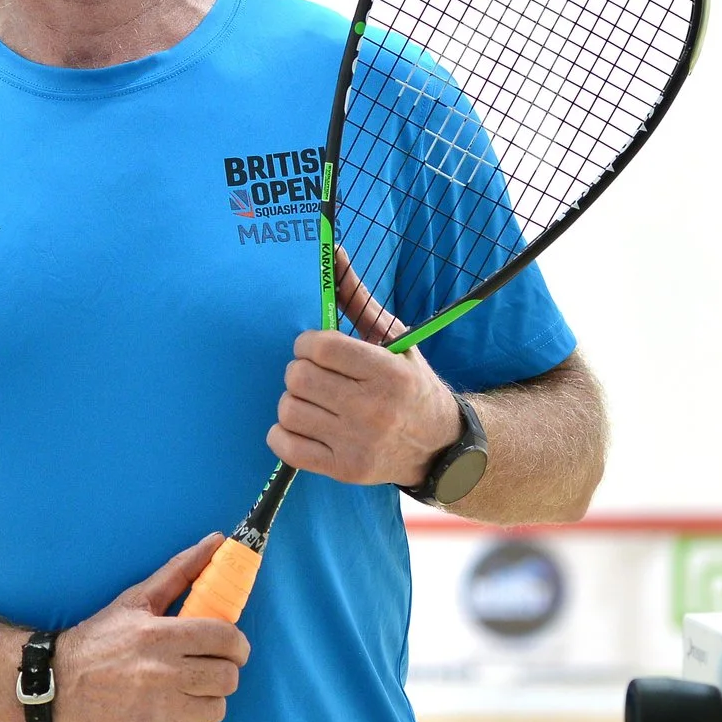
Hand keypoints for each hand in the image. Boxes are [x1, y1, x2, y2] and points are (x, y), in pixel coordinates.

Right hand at [51, 534, 249, 721]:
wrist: (54, 686)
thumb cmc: (98, 640)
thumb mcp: (135, 600)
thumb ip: (180, 571)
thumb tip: (217, 540)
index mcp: (161, 634)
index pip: (227, 640)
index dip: (236, 646)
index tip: (229, 650)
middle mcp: (163, 671)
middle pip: (228, 679)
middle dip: (222, 675)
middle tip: (204, 673)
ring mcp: (157, 708)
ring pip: (216, 710)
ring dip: (206, 703)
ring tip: (185, 696)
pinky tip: (170, 717)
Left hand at [265, 250, 461, 489]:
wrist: (437, 446)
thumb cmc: (410, 383)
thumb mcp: (394, 339)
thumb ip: (357, 297)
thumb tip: (331, 251)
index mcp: (389, 373)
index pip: (320, 347)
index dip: (308, 343)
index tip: (316, 347)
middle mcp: (374, 410)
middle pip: (299, 377)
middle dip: (300, 369)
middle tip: (315, 373)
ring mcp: (357, 444)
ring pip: (288, 410)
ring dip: (294, 399)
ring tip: (314, 398)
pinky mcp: (343, 470)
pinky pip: (285, 446)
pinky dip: (284, 432)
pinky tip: (304, 424)